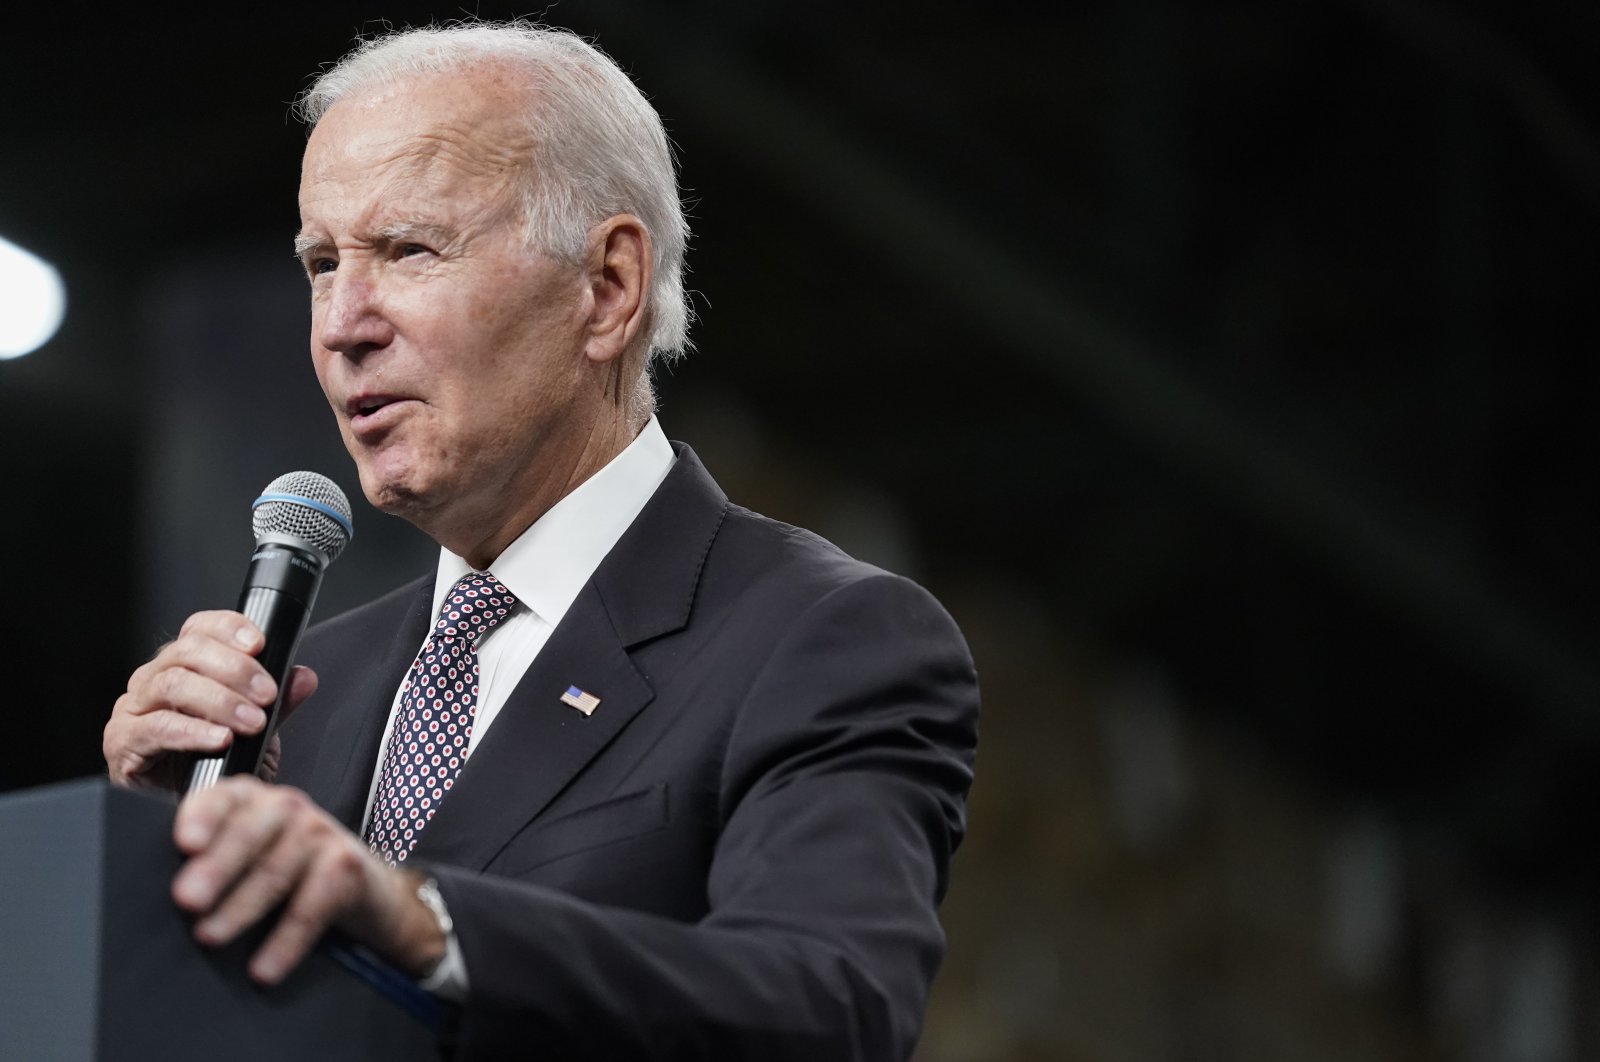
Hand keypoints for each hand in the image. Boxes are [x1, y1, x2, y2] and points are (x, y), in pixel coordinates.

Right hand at [103, 610, 317, 788]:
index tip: (260, 643)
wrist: (190, 813)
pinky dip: (192, 732)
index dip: (228, 628)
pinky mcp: (122, 741)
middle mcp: (153, 679)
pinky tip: (220, 740)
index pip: (199, 628)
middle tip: (267, 694)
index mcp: (183, 666)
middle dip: (235, 669)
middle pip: (187, 650)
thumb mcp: (255, 734)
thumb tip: (303, 677)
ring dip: (219, 701)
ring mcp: (133, 708)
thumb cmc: (214, 766)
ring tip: (251, 723)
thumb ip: (278, 705)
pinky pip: (155, 727)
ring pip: (172, 684)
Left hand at [171, 776, 446, 983]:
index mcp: (252, 801)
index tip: (184, 843)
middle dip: (216, 867)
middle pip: (248, 833)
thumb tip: (152, 896)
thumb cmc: (293, 876)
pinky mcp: (348, 866)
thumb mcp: (249, 858)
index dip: (202, 816)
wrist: (367, 893)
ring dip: (240, 908)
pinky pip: (312, 906)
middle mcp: (287, 809)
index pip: (223, 798)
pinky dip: (286, 940)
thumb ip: (208, 861)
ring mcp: (321, 833)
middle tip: (187, 899)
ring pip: (275, 870)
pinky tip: (264, 967)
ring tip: (210, 936)